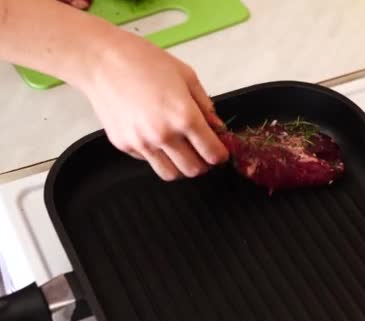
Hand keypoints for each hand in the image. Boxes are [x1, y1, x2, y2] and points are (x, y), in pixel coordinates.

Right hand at [75, 33, 228, 180]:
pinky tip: (155, 135)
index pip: (212, 153)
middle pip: (193, 170)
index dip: (220, 155)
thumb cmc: (144, 61)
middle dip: (203, 163)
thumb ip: (205, 105)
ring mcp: (142, 143)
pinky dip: (156, 155)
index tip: (219, 151)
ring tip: (180, 150)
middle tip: (201, 151)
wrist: (102, 61)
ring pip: (170, 174)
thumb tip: (216, 127)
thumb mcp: (187, 76)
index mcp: (184, 117)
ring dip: (180, 166)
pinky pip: (148, 161)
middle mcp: (163, 135)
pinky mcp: (124, 145)